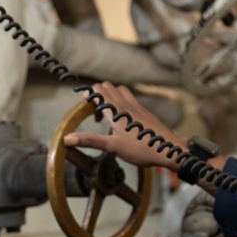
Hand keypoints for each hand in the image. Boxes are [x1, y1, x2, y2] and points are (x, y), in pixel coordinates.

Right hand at [63, 82, 188, 172]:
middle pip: (107, 86)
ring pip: (120, 91)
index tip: (84, 106)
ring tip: (108, 117)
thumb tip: (67, 139)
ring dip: (110, 98)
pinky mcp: (146, 112)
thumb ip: (90, 140)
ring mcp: (137, 106)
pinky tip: (123, 122)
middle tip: (96, 114)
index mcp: (116, 110)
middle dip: (97, 95)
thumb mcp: (113, 147)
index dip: (88, 94)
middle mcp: (126, 104)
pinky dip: (122, 104)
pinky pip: (130, 100)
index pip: (97, 90)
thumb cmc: (142, 148)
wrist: (169, 149)